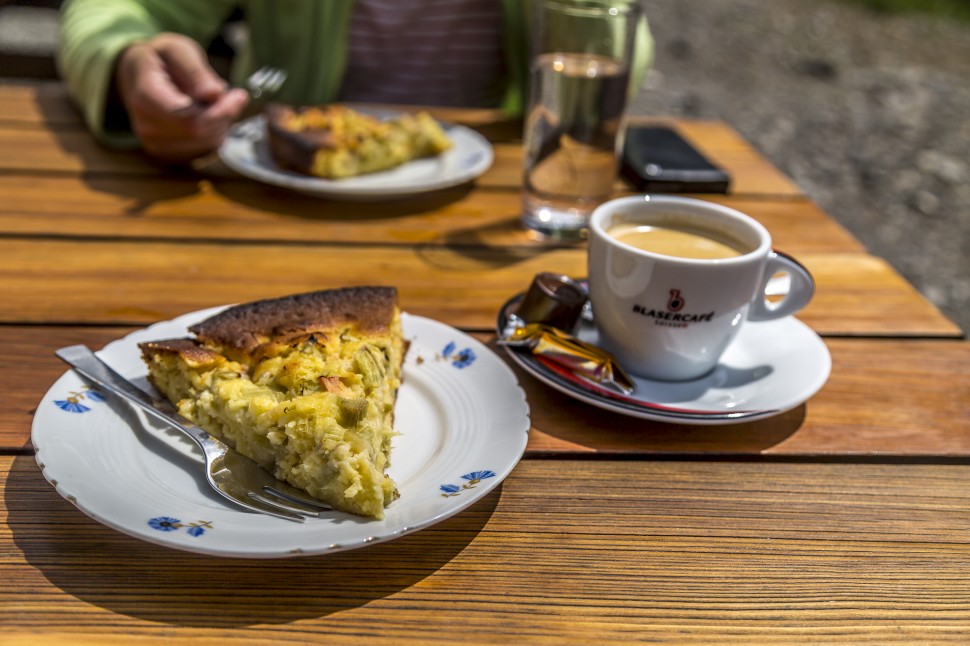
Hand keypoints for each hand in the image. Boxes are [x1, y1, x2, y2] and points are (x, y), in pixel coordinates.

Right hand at [115, 33, 249, 161]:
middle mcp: (146, 127)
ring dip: (222, 123)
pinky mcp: (168, 155)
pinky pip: (206, 150)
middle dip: (224, 115)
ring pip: (208, 144)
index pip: (190, 118)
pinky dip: (215, 133)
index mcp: (145, 98)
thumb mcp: (178, 51)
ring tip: (216, 101)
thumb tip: (214, 94)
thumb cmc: (161, 59)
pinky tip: (210, 115)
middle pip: (202, 133)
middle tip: (232, 94)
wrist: (138, 76)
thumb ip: (196, 72)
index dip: (220, 110)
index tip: (239, 94)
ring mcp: (156, 145)